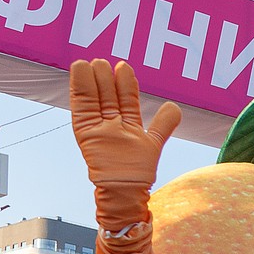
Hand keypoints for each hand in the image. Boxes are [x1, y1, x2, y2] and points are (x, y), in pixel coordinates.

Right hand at [69, 60, 180, 228]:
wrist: (126, 191)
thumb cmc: (138, 171)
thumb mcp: (153, 142)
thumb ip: (163, 124)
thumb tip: (174, 106)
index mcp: (125, 124)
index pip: (124, 99)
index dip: (124, 83)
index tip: (122, 66)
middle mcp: (110, 124)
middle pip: (108, 95)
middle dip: (107, 78)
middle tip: (105, 62)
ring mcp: (98, 128)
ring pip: (95, 98)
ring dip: (94, 80)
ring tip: (93, 62)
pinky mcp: (86, 133)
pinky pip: (81, 108)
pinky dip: (79, 90)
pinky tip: (79, 71)